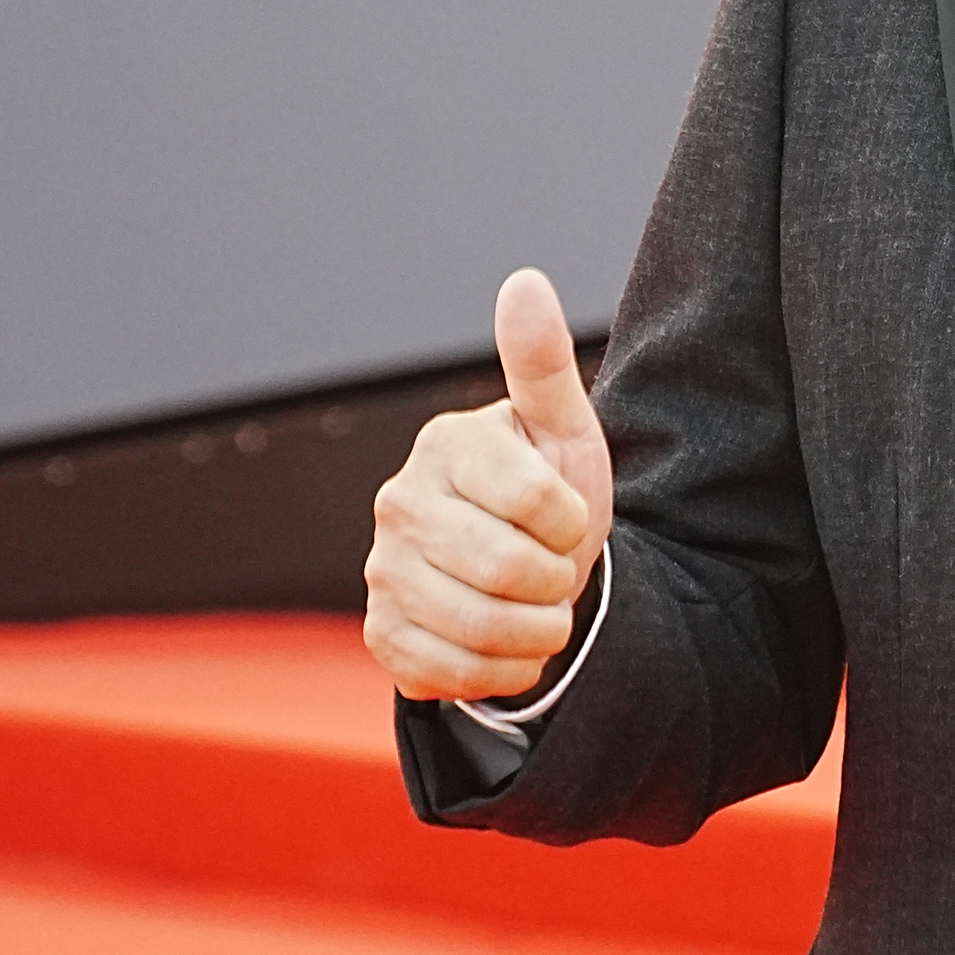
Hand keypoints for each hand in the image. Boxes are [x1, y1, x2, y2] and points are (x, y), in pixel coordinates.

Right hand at [365, 267, 616, 701]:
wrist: (525, 570)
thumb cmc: (548, 488)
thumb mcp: (562, 429)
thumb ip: (542, 362)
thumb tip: (524, 280)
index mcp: (445, 445)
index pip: (539, 502)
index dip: (574, 522)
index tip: (569, 518)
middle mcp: (399, 504)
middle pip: (509, 571)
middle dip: (557, 582)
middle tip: (556, 570)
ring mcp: (382, 572)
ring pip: (483, 629)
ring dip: (537, 631)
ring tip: (538, 606)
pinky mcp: (381, 635)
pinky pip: (453, 674)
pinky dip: (502, 670)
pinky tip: (507, 642)